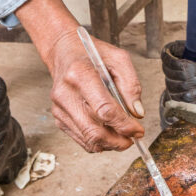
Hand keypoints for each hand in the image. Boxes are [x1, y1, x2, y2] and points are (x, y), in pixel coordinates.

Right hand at [46, 28, 144, 152]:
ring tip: (123, 139)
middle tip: (132, 140)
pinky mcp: (58, 116)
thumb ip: (131, 85)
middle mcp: (65, 93)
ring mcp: (59, 107)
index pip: (104, 109)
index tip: (138, 130)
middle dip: (117, 141)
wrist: (64, 51)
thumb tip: (137, 112)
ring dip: (109, 144)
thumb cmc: (91, 53)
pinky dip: (97, 141)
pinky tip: (108, 135)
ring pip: (86, 138)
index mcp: (80, 74)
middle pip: (93, 129)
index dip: (124, 125)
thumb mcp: (119, 58)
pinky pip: (79, 137)